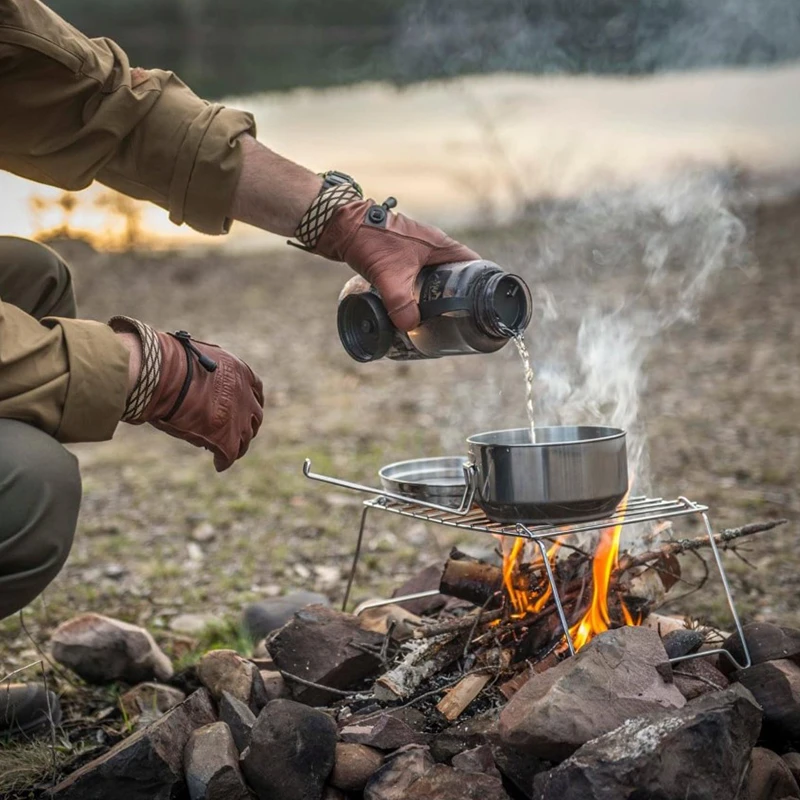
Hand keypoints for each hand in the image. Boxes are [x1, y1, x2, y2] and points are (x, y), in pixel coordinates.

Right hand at [110, 317, 263, 470]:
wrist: (161, 374)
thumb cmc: (166, 362)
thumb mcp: (195, 359)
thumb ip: (205, 373)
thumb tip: (195, 381)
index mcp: (239, 371)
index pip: (255, 389)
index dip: (251, 400)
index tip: (248, 407)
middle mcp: (244, 395)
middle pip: (255, 416)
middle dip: (248, 425)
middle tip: (239, 433)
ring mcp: (238, 417)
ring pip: (245, 438)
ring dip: (239, 445)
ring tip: (230, 453)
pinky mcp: (225, 437)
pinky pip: (230, 454)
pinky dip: (225, 460)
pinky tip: (219, 465)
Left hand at [314, 198, 479, 331]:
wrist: (342, 226)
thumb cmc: (371, 240)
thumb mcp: (389, 275)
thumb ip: (400, 302)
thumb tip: (411, 326)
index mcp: (442, 246)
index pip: (475, 266)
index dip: (482, 285)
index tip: (483, 306)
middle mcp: (434, 248)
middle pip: (458, 276)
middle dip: (460, 297)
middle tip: (461, 320)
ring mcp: (418, 253)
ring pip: (438, 278)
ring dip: (440, 296)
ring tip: (440, 319)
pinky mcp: (403, 259)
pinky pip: (421, 278)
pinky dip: (422, 293)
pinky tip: (415, 309)